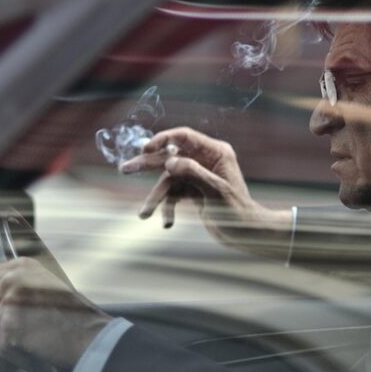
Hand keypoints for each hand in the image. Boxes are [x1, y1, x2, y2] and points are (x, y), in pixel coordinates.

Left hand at [0, 258, 111, 371]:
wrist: (90, 335)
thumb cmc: (72, 318)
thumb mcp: (42, 289)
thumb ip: (16, 290)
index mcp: (20, 265)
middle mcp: (13, 276)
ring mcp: (11, 299)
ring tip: (3, 367)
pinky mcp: (11, 324)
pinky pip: (0, 349)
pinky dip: (13, 361)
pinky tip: (28, 363)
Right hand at [120, 127, 292, 256]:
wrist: (246, 233)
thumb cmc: (237, 210)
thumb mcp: (216, 190)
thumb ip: (193, 173)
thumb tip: (169, 162)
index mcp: (215, 152)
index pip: (184, 138)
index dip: (163, 140)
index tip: (145, 149)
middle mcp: (204, 160)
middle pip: (170, 158)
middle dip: (147, 166)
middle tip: (125, 169)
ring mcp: (197, 175)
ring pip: (168, 181)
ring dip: (156, 198)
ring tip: (143, 214)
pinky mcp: (192, 191)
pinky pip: (173, 195)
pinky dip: (168, 208)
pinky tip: (167, 223)